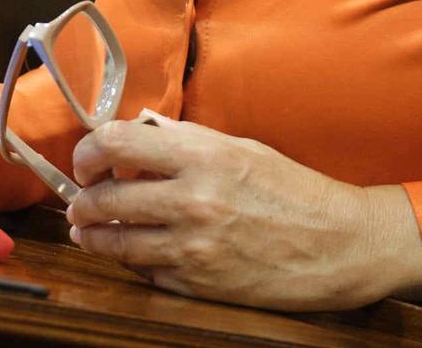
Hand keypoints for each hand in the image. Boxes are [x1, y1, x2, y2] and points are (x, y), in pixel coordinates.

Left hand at [64, 111, 421, 311]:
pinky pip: (145, 273)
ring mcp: (193, 247)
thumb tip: (139, 138)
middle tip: (79, 201)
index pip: (116, 143)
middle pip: (106, 199)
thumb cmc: (295, 192)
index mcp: (203, 155)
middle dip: (84, 201)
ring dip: (94, 237)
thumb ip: (187, 142)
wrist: (342, 245)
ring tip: (86, 232)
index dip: (89, 151)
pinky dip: (131, 263)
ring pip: (117, 243)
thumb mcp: (242, 148)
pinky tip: (129, 254)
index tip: (86, 160)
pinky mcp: (199, 284)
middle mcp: (192, 199)